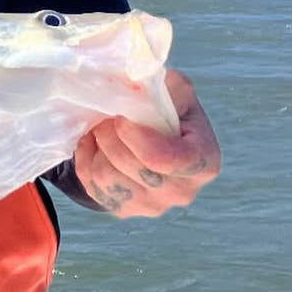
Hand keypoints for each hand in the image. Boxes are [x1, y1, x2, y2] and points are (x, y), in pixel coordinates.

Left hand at [72, 70, 219, 217]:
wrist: (156, 142)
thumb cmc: (171, 113)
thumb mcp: (177, 92)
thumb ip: (166, 87)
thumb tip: (140, 81)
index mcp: (204, 163)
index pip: (164, 159)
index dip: (136, 137)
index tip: (122, 117)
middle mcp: (182, 192)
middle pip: (130, 165)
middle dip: (110, 135)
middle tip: (107, 117)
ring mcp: (153, 206)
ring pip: (105, 176)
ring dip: (97, 146)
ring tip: (102, 129)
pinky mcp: (125, 210)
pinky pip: (91, 186)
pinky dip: (87, 161)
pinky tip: (96, 146)